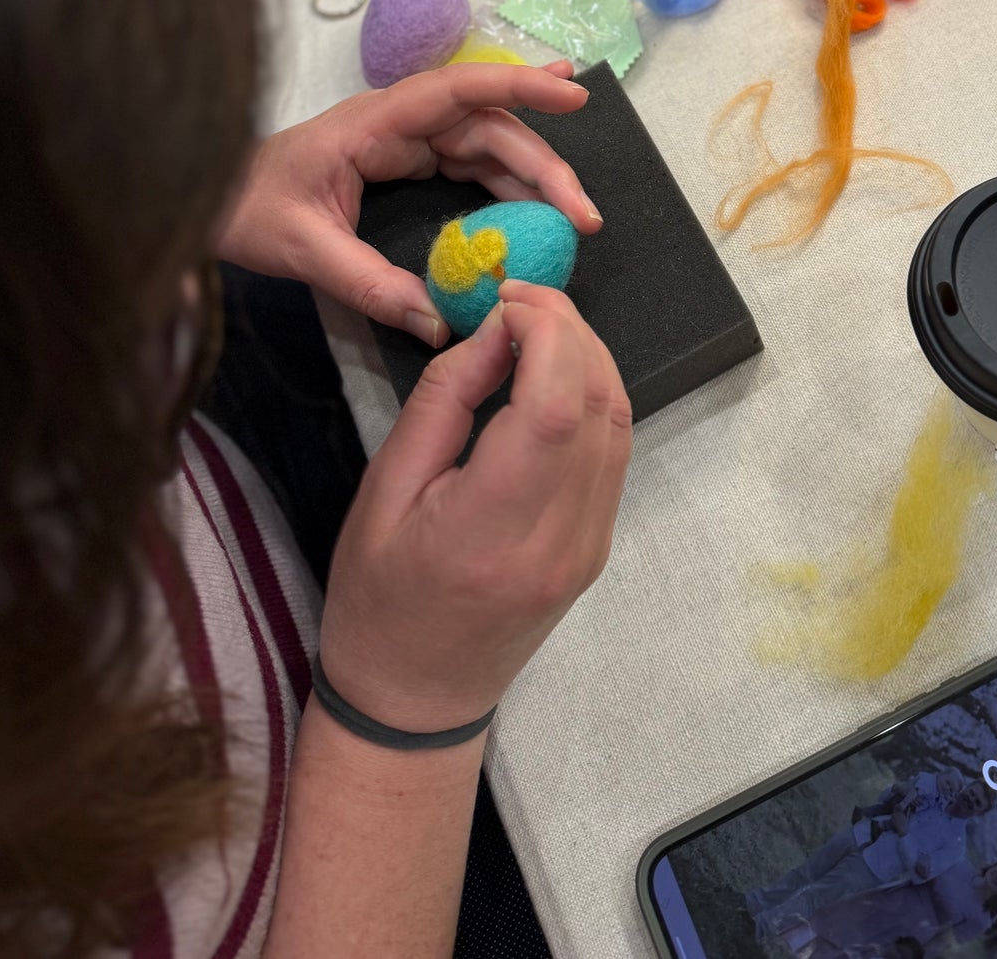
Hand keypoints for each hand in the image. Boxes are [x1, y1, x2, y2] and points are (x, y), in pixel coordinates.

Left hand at [216, 63, 601, 346]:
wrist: (208, 200)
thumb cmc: (244, 208)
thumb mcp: (302, 250)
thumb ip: (368, 285)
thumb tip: (438, 323)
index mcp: (374, 121)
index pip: (460, 91)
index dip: (519, 87)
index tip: (572, 95)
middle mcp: (399, 120)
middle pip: (488, 126)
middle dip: (543, 163)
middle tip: (585, 215)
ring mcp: (404, 139)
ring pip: (487, 146)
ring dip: (534, 178)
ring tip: (575, 219)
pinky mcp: (405, 161)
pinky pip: (469, 166)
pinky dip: (507, 186)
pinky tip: (536, 208)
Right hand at [319, 281, 631, 732]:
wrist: (414, 699)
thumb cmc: (377, 597)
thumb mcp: (384, 490)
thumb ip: (444, 402)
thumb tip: (495, 330)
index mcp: (492, 531)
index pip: (554, 407)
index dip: (545, 333)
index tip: (503, 300)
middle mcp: (558, 540)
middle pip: (598, 403)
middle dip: (568, 329)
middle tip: (519, 297)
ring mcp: (589, 547)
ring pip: (619, 421)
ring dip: (588, 355)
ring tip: (535, 323)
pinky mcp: (597, 547)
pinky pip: (614, 450)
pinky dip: (593, 394)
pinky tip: (554, 373)